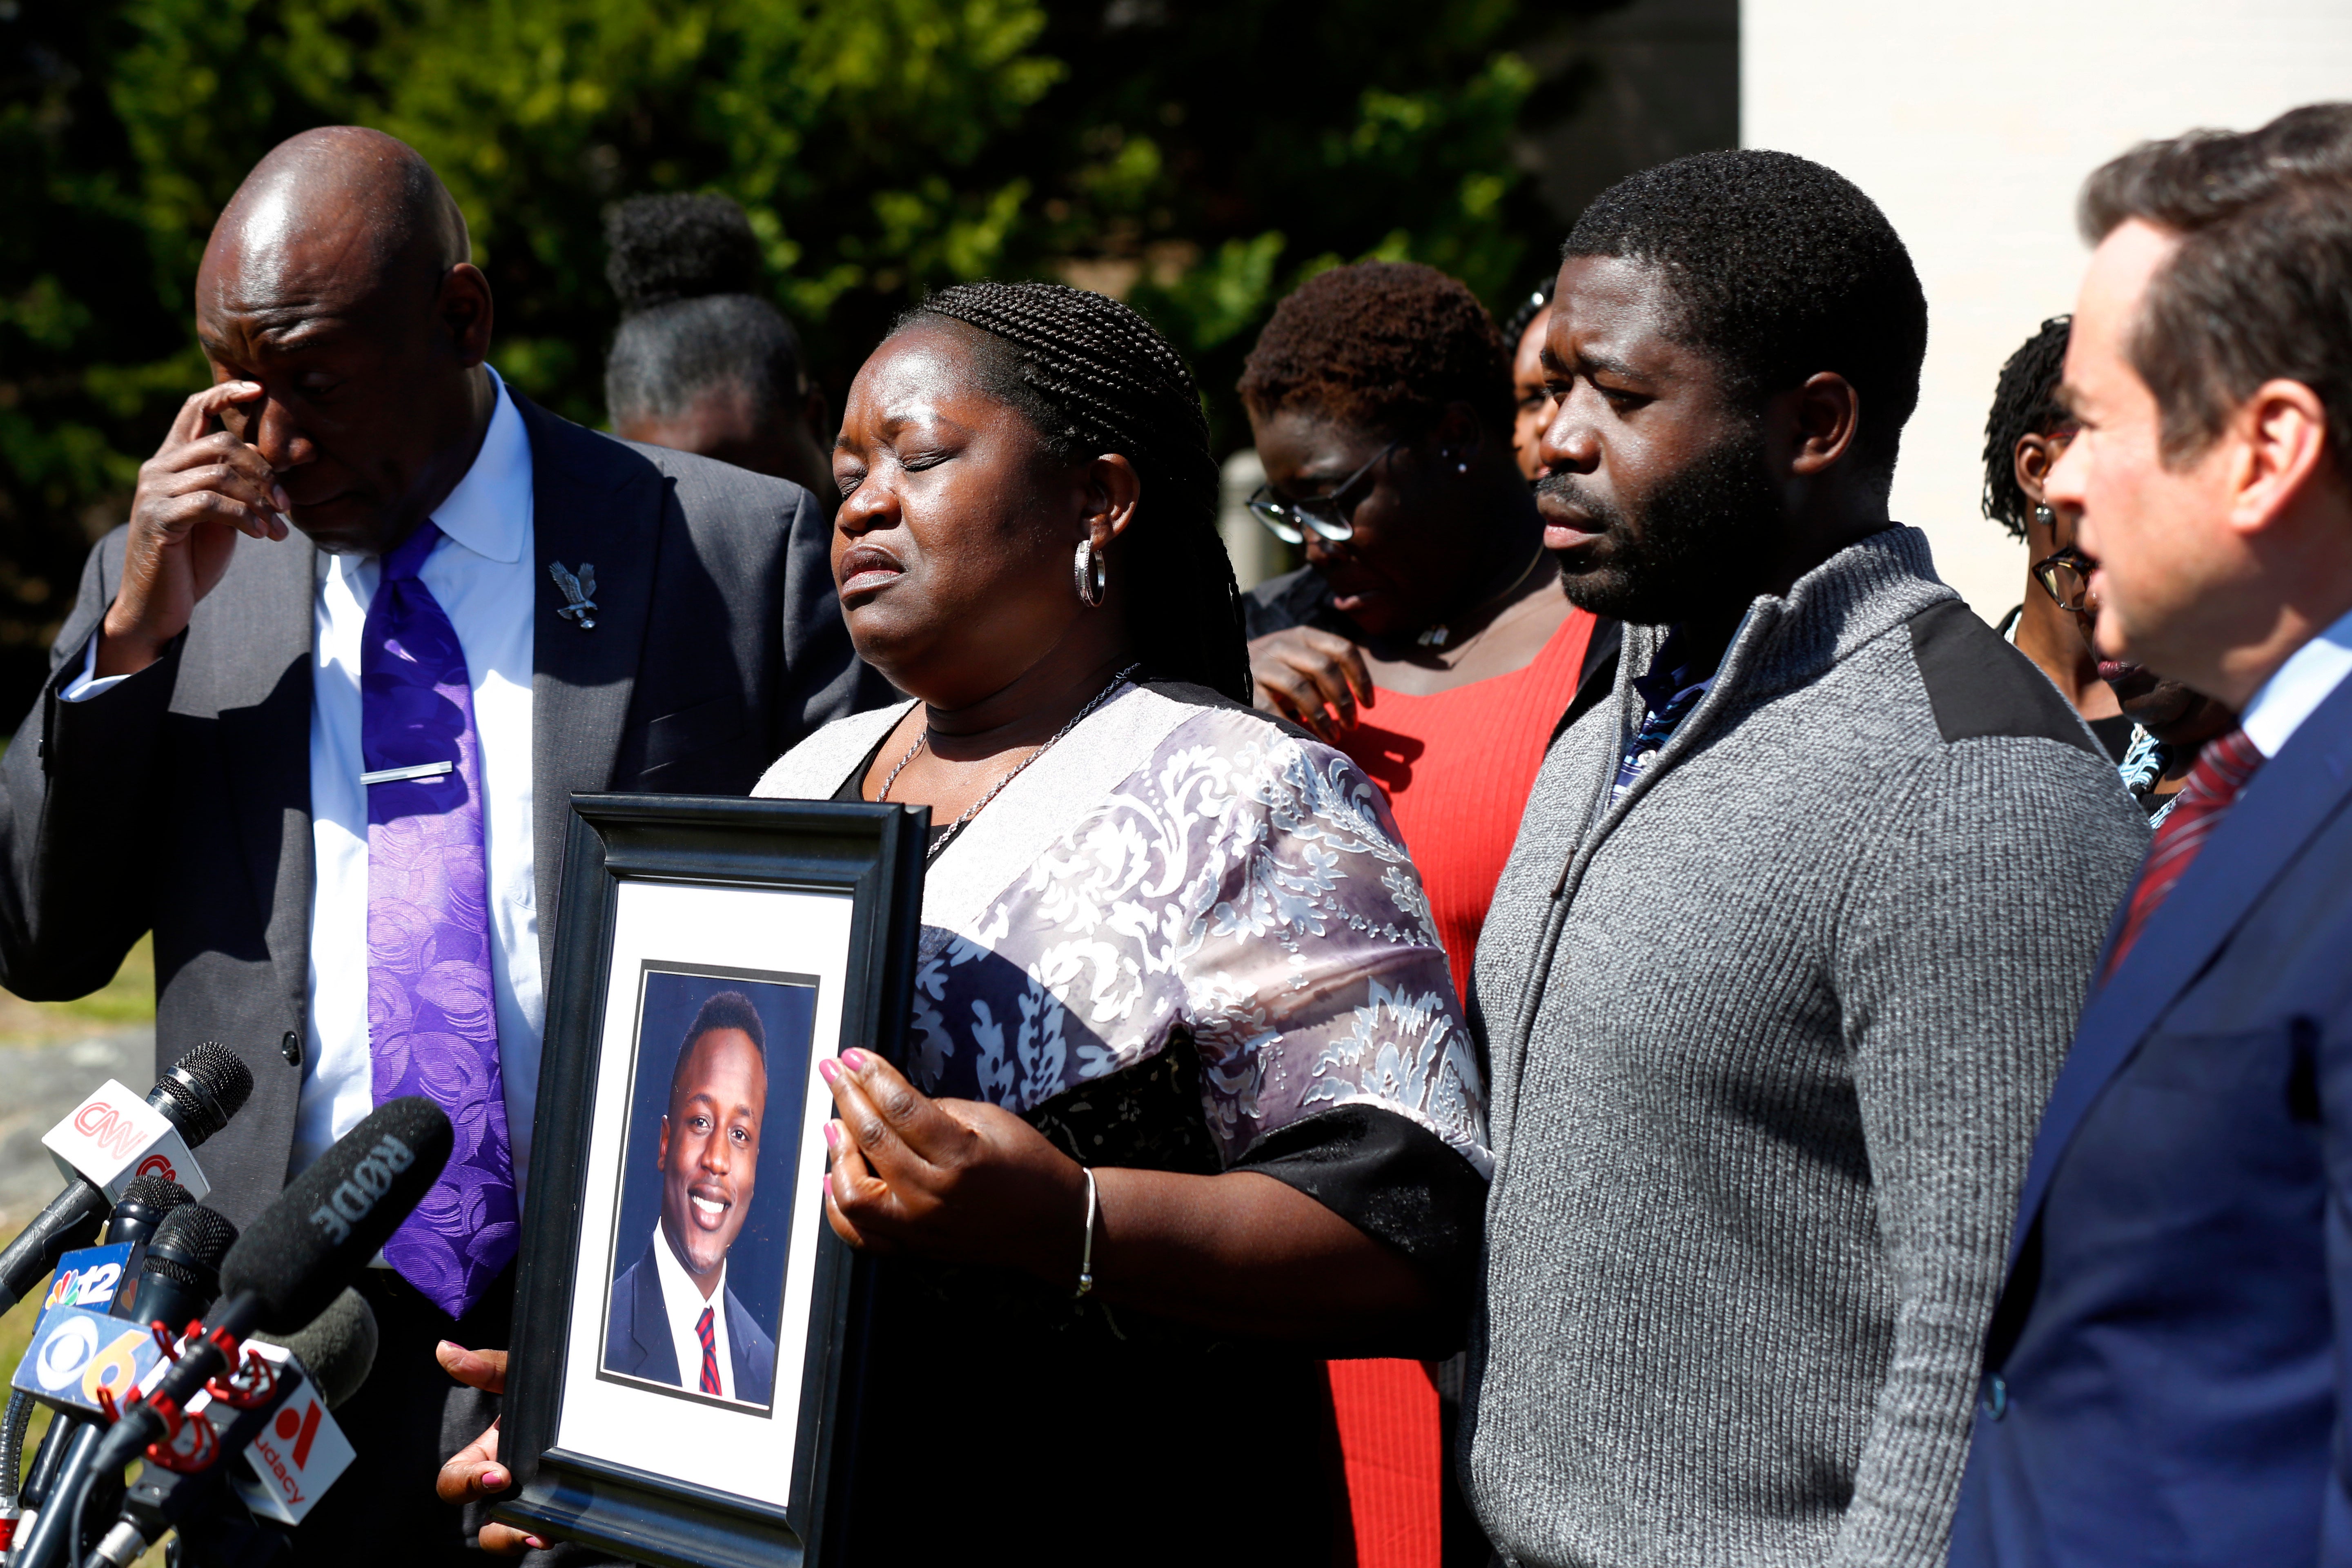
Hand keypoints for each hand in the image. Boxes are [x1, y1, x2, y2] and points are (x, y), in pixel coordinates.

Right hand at [99, 380, 290, 677]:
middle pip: (221, 442)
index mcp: (172, 460)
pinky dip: (245, 517)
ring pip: (220, 473)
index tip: (261, 389)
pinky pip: (211, 503)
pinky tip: (263, 536)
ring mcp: (155, 492)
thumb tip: (290, 459)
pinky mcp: (159, 519)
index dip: (227, 394)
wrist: (158, 603)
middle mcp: (158, 468)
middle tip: (287, 504)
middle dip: (264, 470)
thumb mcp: (224, 513)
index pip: (195, 409)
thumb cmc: (195, 556)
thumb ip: (242, 484)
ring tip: (279, 528)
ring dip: (260, 500)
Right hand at [433, 1343, 547, 1555]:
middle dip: (493, 1523)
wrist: (602, 1405)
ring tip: (541, 1536)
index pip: (455, 1478)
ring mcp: (529, 1501)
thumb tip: (445, 1349)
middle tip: (522, 1512)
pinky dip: (550, 1534)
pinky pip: (545, 1532)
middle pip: (480, 1521)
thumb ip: (489, 1367)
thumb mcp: (523, 1377)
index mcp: (487, 1453)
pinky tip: (560, 1531)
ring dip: (517, 1539)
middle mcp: (504, 1483)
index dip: (467, 1481)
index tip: (496, 1473)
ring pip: (507, 1536)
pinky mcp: (558, 1511)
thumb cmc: (549, 1393)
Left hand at [820, 1050, 1085, 1282]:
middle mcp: (934, 1195)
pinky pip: (859, 1234)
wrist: (1053, 1225)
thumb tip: (887, 1099)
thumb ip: (935, 1110)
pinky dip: (837, 1205)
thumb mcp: (990, 1120)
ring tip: (835, 1124)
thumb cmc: (1028, 1166)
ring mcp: (920, 1228)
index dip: (871, 1076)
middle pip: (872, 1140)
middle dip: (847, 1097)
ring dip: (837, 1152)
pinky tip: (833, 1176)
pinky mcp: (914, 1249)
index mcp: (960, 1156)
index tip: (852, 1057)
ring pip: (852, 1193)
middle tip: (833, 1073)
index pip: (900, 1108)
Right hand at [1247, 627, 1372, 741]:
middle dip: (1343, 700)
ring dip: (1321, 717)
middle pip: (1325, 668)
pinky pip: (1272, 709)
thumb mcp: (1301, 662)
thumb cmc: (1276, 674)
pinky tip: (1302, 739)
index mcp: (1304, 636)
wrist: (1224, 669)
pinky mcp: (1245, 686)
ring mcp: (1262, 664)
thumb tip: (1361, 702)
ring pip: (1300, 687)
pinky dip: (1291, 726)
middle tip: (1352, 725)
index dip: (1361, 678)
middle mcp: (1283, 645)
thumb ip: (1326, 673)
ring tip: (1333, 737)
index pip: (1343, 649)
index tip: (1369, 705)